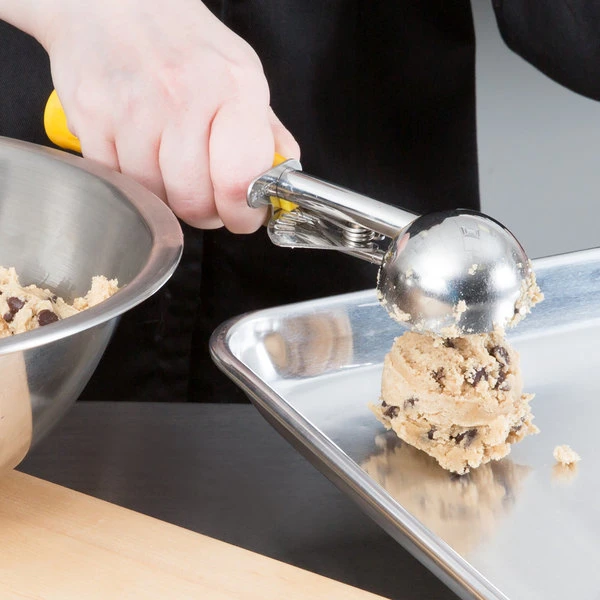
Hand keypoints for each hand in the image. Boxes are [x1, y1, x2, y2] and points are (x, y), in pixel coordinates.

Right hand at [32, 0, 299, 231]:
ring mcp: (132, 109)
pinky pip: (119, 181)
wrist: (113, 3)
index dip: (242, 214)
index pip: (238, 181)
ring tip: (170, 166)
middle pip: (194, 201)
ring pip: (154, 197)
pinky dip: (133, 181)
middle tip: (206, 196)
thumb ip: (268, 132)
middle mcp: (182, 97)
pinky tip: (140, 154)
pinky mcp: (92, 118)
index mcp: (233, 89)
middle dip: (205, 211)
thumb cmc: (184, 42)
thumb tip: (283, 178)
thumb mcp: (242, 74)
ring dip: (167, 196)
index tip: (242, 217)